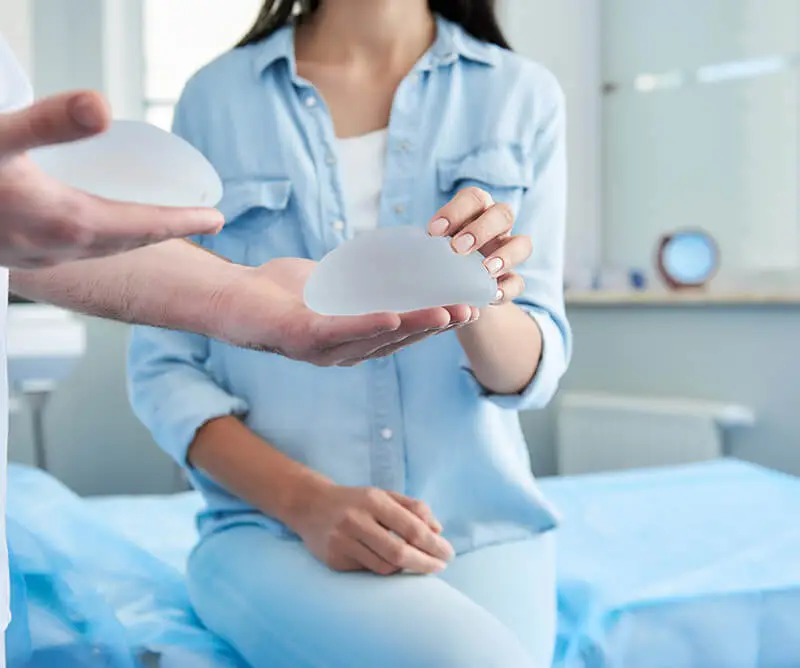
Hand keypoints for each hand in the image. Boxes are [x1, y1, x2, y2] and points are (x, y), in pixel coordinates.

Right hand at [0, 90, 222, 268]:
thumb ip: (50, 122)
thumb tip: (102, 108)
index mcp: (67, 223)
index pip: (145, 226)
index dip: (184, 221)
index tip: (217, 219)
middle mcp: (58, 248)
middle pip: (131, 241)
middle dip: (169, 230)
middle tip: (203, 222)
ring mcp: (36, 256)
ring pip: (104, 250)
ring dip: (138, 237)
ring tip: (162, 224)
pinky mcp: (15, 253)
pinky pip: (78, 250)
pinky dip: (105, 238)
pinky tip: (98, 226)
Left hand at [216, 257, 478, 364]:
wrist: (230, 297)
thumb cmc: (278, 291)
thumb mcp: (328, 283)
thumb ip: (357, 280)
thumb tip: (389, 260)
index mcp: (352, 339)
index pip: (402, 332)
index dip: (435, 323)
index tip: (468, 308)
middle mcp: (343, 352)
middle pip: (398, 339)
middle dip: (436, 327)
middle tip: (471, 311)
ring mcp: (323, 349)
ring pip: (377, 338)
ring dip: (412, 327)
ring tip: (444, 314)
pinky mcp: (301, 338)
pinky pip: (339, 331)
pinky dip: (367, 324)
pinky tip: (392, 315)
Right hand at [291, 482, 452, 574]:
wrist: (311, 505)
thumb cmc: (355, 500)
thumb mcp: (384, 495)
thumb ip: (413, 508)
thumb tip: (438, 530)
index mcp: (373, 501)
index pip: (411, 527)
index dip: (433, 544)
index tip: (448, 553)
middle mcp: (357, 521)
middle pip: (399, 552)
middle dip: (425, 563)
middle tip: (440, 567)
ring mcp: (343, 542)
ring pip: (385, 566)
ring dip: (406, 567)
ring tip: (417, 562)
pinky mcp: (334, 560)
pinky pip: (368, 570)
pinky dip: (384, 567)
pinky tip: (391, 562)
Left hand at [428, 187, 532, 304]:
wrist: (451, 293)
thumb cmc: (435, 260)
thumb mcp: (427, 249)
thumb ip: (423, 246)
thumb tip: (399, 251)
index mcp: (474, 211)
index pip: (473, 198)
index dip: (456, 211)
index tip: (434, 231)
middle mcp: (496, 227)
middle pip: (503, 213)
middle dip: (481, 229)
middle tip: (458, 248)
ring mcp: (507, 253)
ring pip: (523, 244)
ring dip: (505, 255)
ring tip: (485, 270)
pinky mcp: (512, 281)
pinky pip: (519, 282)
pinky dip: (508, 288)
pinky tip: (492, 295)